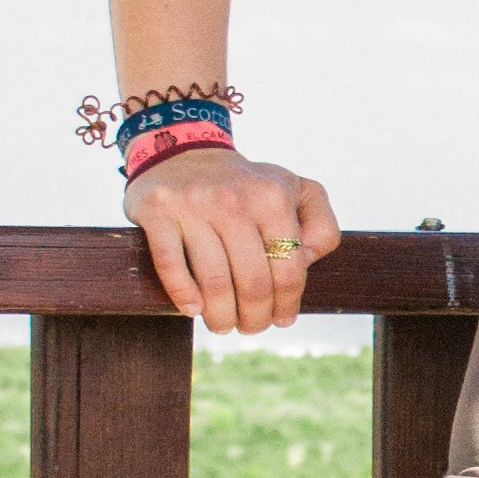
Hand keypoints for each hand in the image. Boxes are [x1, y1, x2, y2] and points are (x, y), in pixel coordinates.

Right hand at [127, 147, 341, 332]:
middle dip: (255, 317)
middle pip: (252, 282)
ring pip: (214, 281)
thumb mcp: (296, 191)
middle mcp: (234, 200)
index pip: (288, 269)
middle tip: (251, 327)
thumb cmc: (247, 185)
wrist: (184, 150)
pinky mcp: (158, 211)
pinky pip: (171, 265)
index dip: (287, 304)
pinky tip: (193, 309)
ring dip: (221, 316)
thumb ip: (321, 225)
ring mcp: (193, 205)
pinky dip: (183, 294)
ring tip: (223, 325)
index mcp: (273, 198)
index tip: (281, 319)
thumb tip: (307, 262)